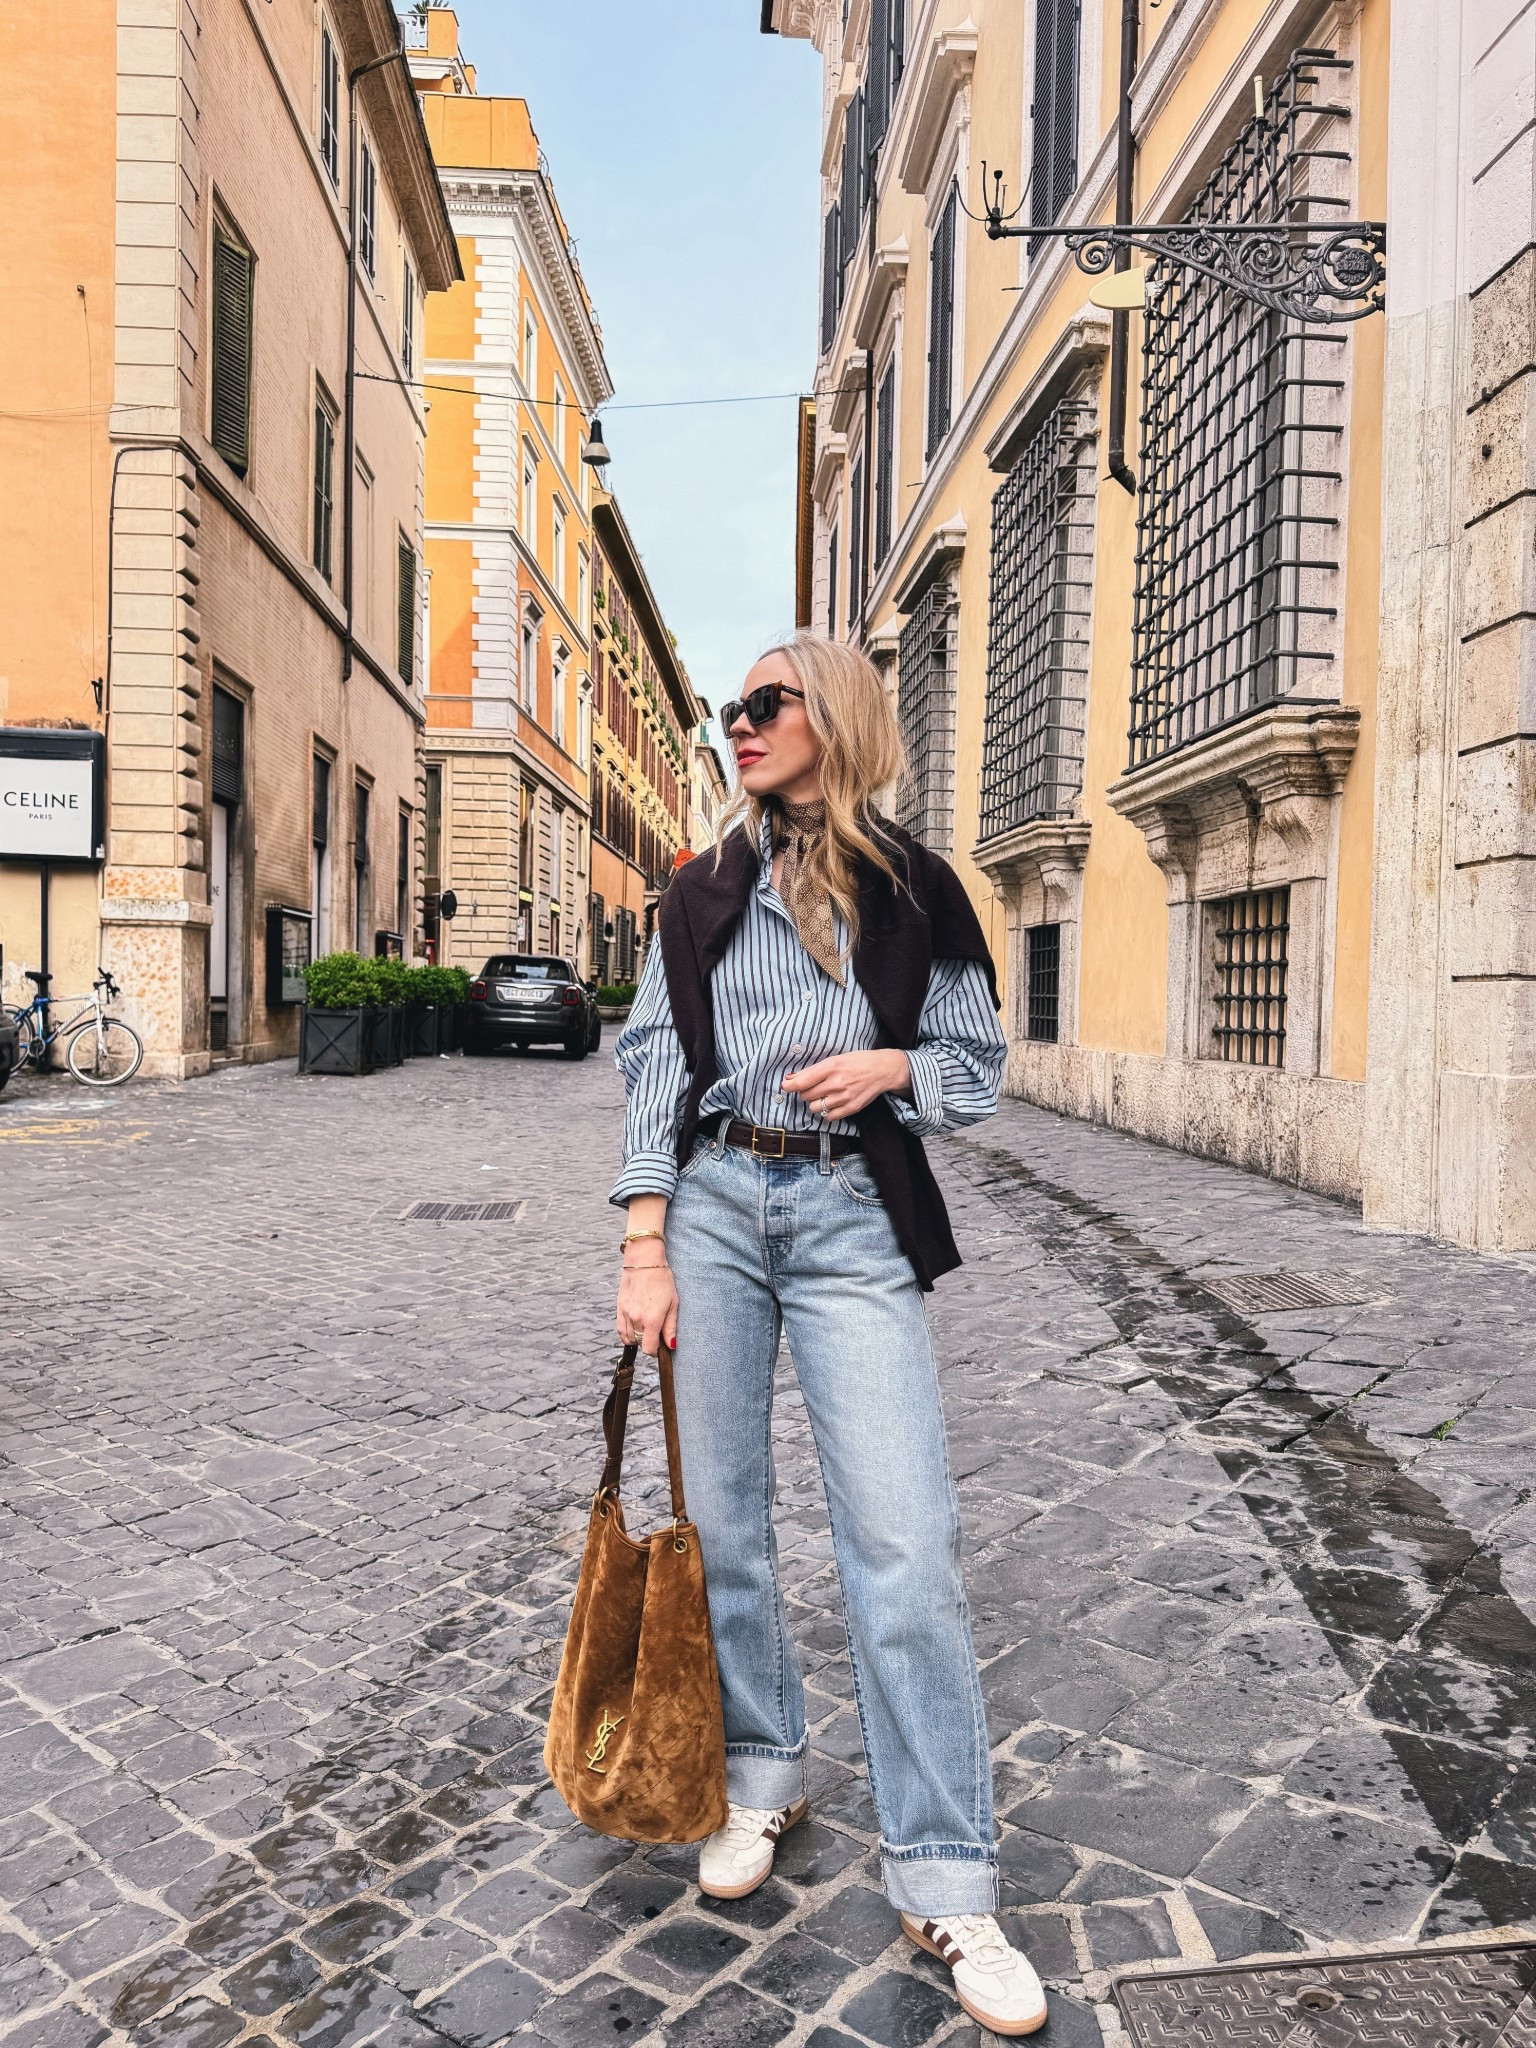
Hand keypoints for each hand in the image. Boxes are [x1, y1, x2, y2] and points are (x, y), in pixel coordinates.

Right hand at [617, 1260, 678, 1354]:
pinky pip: (620, 1330)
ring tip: (647, 1327)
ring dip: (638, 1338)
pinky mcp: (619, 1308)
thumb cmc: (662, 1280)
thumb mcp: (673, 1303)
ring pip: (629, 1338)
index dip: (656, 1351)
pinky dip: (627, 1333)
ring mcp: (626, 1314)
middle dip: (648, 1342)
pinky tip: (635, 1328)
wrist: (643, 1261)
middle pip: (640, 1344)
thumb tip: (671, 1345)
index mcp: (652, 1320)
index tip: (661, 1345)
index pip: (649, 1349)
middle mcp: (636, 1319)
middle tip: (657, 1331)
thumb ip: (671, 1327)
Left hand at [782, 1048, 910, 1119]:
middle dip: (805, 1093)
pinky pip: (828, 1117)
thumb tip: (790, 1078)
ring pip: (815, 1108)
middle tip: (813, 1088)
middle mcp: (836, 1083)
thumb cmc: (857, 1062)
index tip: (786, 1086)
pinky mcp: (851, 1108)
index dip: (790, 1086)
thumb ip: (812, 1070)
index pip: (802, 1082)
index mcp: (831, 1067)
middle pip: (806, 1096)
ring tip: (823, 1096)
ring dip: (815, 1103)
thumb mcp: (835, 1059)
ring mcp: (844, 1097)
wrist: (882, 1070)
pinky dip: (826, 1113)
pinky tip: (832, 1104)